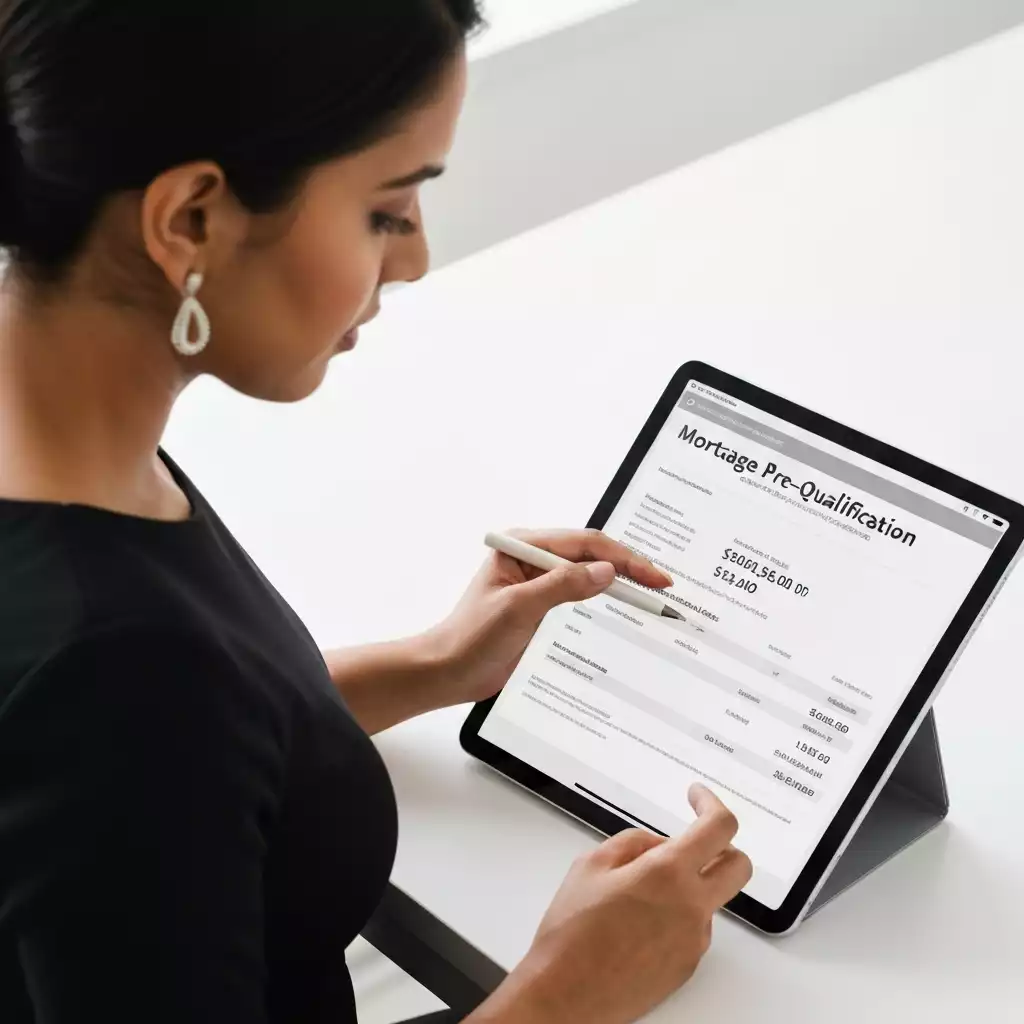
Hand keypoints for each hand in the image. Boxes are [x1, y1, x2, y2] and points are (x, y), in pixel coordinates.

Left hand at [429, 528, 671, 706]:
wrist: (449, 671)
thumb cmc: (470, 637)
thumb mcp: (518, 608)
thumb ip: (562, 586)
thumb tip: (605, 572)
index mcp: (523, 547)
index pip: (584, 543)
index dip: (622, 558)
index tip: (651, 575)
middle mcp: (532, 558)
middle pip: (591, 554)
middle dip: (628, 566)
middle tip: (662, 585)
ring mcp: (538, 582)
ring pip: (590, 574)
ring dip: (619, 582)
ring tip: (652, 593)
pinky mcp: (542, 605)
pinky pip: (581, 595)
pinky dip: (605, 599)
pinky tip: (624, 607)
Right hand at [471, 786, 752, 1023]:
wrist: (565, 995)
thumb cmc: (570, 936)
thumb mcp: (590, 865)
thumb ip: (633, 843)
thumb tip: (658, 844)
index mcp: (667, 874)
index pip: (718, 827)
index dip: (711, 804)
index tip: (698, 798)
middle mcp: (691, 907)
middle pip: (738, 865)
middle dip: (722, 845)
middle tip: (696, 839)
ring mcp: (694, 940)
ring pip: (712, 898)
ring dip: (692, 884)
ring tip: (640, 894)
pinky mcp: (688, 966)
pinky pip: (695, 928)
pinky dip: (679, 915)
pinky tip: (641, 922)